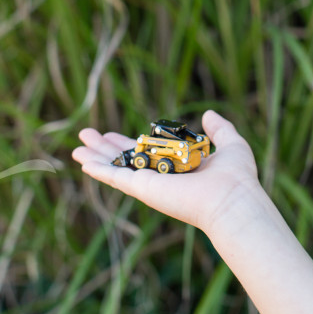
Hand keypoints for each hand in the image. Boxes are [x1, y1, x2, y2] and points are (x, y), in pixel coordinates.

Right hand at [72, 110, 263, 232]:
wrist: (232, 200)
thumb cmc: (237, 177)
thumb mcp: (230, 143)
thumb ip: (219, 129)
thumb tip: (207, 114)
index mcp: (178, 167)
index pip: (148, 152)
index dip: (129, 142)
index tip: (111, 134)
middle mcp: (162, 177)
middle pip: (126, 158)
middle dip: (104, 147)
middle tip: (85, 135)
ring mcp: (151, 184)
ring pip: (116, 167)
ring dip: (94, 156)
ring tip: (75, 147)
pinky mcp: (144, 188)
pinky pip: (116, 177)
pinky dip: (99, 170)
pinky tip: (83, 162)